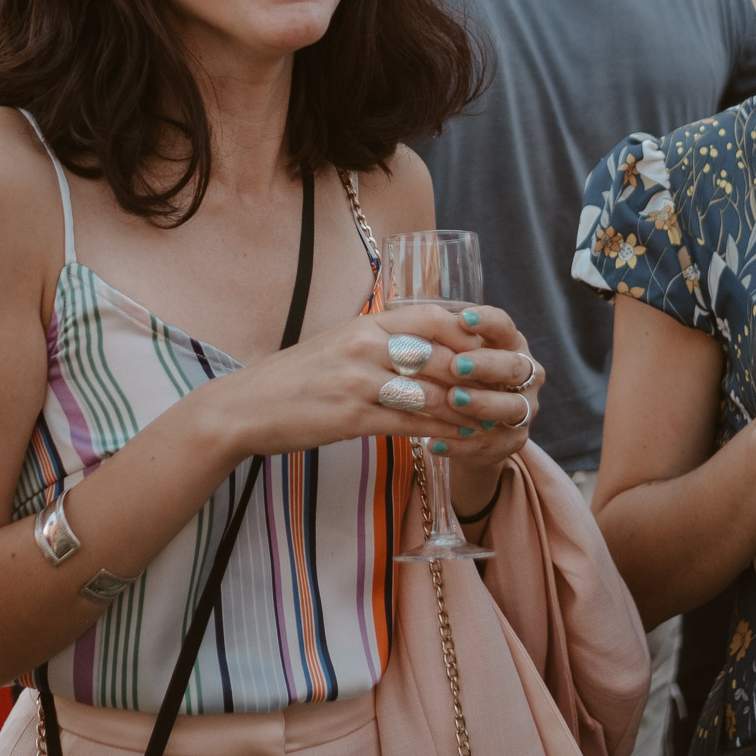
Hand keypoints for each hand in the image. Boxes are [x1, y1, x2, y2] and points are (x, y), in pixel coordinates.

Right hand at [224, 304, 536, 464]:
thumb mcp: (340, 344)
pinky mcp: (352, 416)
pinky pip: (410, 424)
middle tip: (508, 389)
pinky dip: (442, 431)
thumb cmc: (296, 377)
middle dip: (480, 375)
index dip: (471, 332)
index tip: (496, 349)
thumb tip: (425, 343)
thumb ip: (380, 340)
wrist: (247, 407)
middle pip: (442, 356)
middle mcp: (366, 346)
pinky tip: (462, 438)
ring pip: (433, 393)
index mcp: (366, 324)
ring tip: (495, 418)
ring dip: (469, 408)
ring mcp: (359, 381)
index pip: (434, 317)